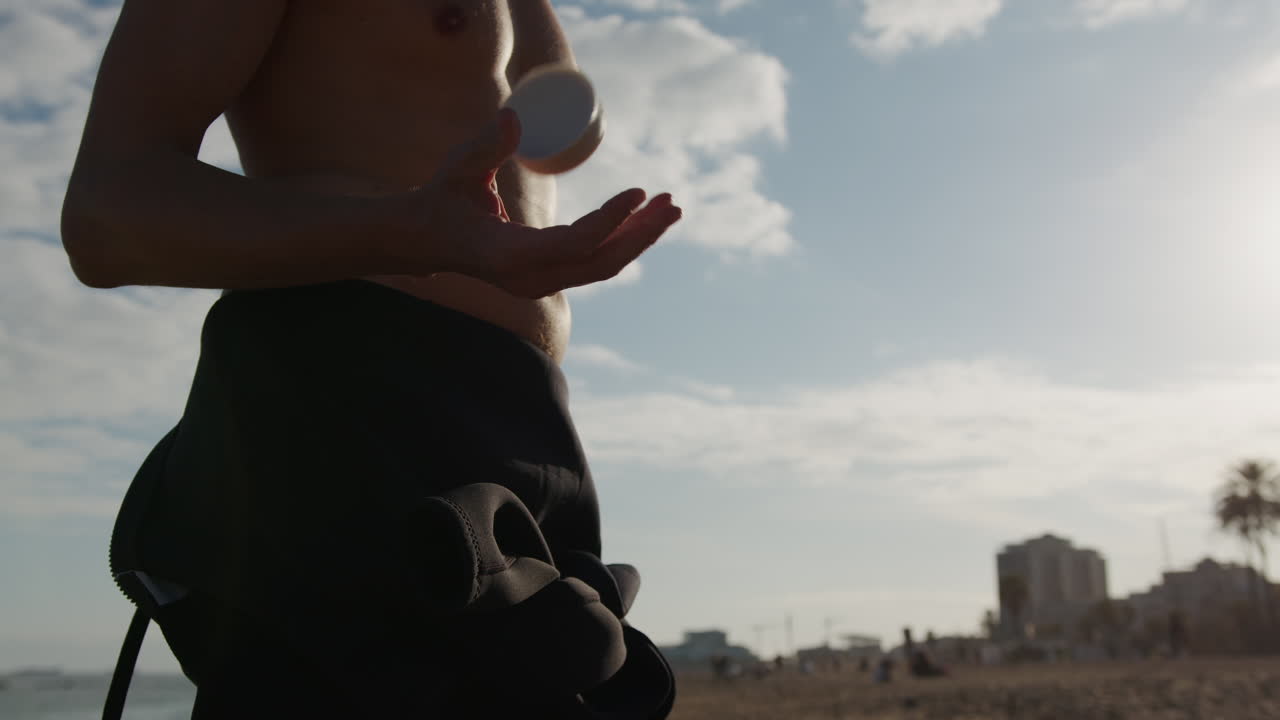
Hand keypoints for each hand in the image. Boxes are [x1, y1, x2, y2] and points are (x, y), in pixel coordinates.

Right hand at [409, 108, 681, 297]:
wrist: (426, 241)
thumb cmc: (441, 200)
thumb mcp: (458, 170)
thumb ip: (486, 146)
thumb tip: (516, 116)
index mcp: (509, 256)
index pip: (574, 244)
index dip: (610, 220)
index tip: (638, 192)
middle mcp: (531, 279)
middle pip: (601, 262)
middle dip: (642, 233)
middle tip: (672, 202)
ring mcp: (541, 283)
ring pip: (604, 265)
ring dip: (640, 237)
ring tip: (669, 207)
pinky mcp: (550, 277)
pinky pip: (595, 262)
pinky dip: (623, 240)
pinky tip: (645, 218)